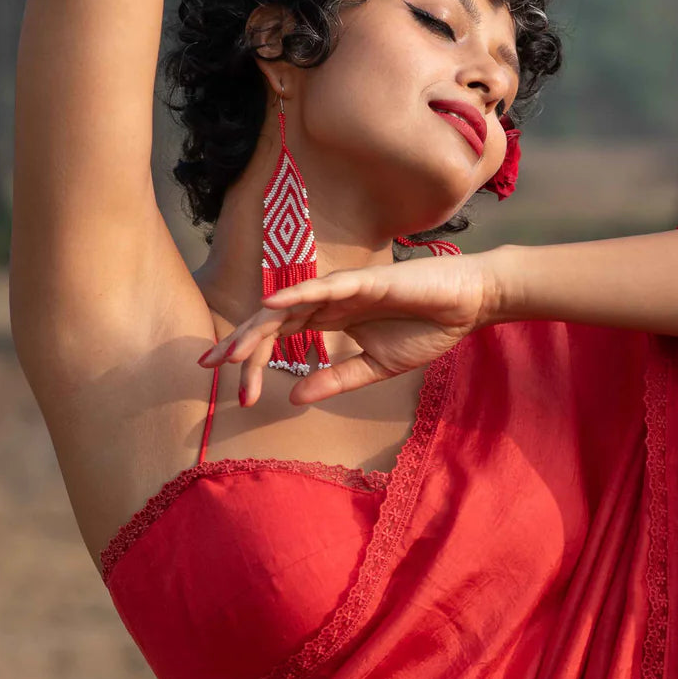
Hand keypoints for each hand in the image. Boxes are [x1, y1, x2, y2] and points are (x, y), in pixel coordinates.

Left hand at [198, 249, 505, 406]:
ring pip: (290, 306)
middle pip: (273, 322)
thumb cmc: (427, 329)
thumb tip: (293, 397)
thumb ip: (335, 380)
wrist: (468, 307)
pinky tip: (271, 306)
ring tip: (230, 350)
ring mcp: (345, 290)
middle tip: (209, 367)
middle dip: (240, 344)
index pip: (281, 338)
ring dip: (257, 328)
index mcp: (331, 320)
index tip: (233, 390)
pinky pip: (324, 287)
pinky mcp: (367, 281)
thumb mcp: (375, 367)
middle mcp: (330, 302)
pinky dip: (296, 294)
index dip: (253, 359)